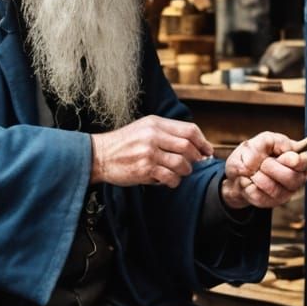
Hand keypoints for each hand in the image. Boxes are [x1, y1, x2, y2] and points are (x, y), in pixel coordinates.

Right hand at [91, 115, 212, 188]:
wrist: (99, 155)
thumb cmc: (123, 144)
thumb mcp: (144, 129)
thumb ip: (167, 133)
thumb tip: (195, 145)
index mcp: (156, 123)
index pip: (189, 130)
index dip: (203, 142)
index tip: (207, 152)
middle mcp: (153, 135)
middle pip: (188, 147)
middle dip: (196, 159)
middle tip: (194, 165)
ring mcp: (148, 152)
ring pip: (181, 163)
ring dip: (184, 171)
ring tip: (178, 173)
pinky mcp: (144, 168)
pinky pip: (170, 177)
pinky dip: (173, 181)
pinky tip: (167, 181)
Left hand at [221, 131, 306, 210]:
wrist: (238, 171)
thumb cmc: (252, 154)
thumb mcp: (257, 141)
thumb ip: (265, 143)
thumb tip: (268, 157)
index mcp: (298, 158)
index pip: (306, 162)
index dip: (294, 160)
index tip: (280, 157)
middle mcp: (296, 177)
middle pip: (292, 177)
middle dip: (271, 167)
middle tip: (262, 162)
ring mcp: (285, 192)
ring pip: (275, 189)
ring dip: (259, 177)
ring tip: (254, 171)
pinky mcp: (271, 202)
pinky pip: (260, 196)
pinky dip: (250, 186)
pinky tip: (250, 180)